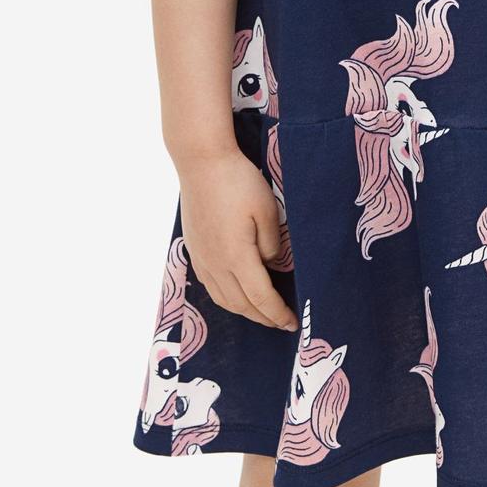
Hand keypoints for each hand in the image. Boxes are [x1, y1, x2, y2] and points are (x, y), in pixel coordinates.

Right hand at [177, 145, 298, 330]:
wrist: (201, 162)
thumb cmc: (238, 181)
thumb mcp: (267, 209)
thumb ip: (272, 244)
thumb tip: (272, 266)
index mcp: (237, 257)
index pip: (260, 298)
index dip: (277, 314)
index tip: (292, 323)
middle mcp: (216, 264)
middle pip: (241, 305)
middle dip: (263, 318)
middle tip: (282, 323)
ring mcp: (202, 258)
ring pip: (223, 299)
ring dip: (244, 311)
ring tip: (262, 313)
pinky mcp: (195, 249)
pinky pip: (211, 286)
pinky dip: (227, 299)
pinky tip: (236, 294)